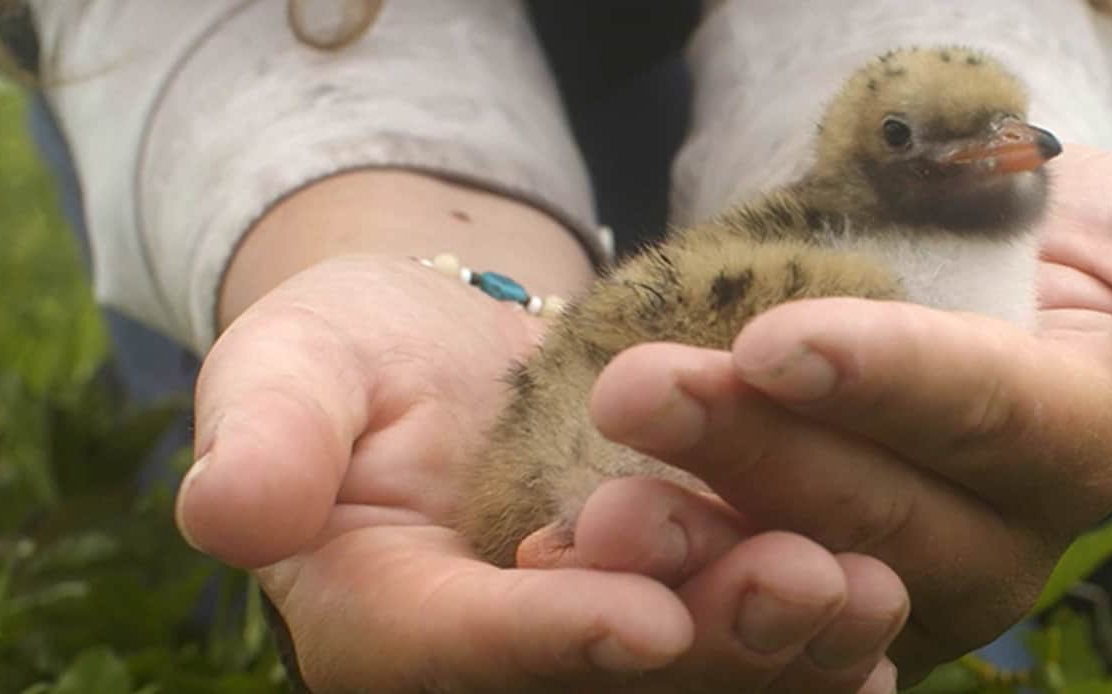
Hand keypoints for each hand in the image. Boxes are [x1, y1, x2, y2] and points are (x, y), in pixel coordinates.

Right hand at [179, 256, 903, 691]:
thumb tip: (229, 510)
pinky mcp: (662, 634)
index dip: (551, 640)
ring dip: (784, 651)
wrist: (451, 359)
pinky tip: (882, 620)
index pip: (458, 653)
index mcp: (381, 627)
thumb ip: (269, 438)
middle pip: (601, 688)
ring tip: (866, 594)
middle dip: (709, 648)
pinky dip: (808, 649)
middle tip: (805, 586)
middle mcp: (492, 668)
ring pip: (688, 683)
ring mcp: (582, 658)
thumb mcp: (292, 366)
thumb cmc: (356, 357)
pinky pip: (733, 661)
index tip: (644, 619)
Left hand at [554, 144, 1111, 681]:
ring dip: (691, 540)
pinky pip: (715, 599)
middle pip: (878, 516)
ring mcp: (877, 578)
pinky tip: (560, 542)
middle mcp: (985, 543)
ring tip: (593, 489)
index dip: (903, 389)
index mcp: (1071, 447)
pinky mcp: (782, 588)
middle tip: (642, 388)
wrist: (924, 236)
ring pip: (792, 578)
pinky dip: (643, 576)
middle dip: (762, 459)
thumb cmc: (1047, 219)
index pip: (998, 429)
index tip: (787, 341)